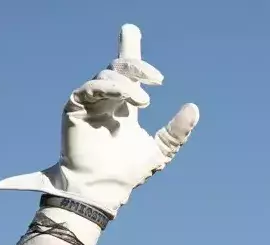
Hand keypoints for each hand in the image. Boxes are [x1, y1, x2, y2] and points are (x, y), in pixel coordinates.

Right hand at [0, 23, 199, 215]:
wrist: (104, 188)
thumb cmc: (127, 172)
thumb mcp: (160, 150)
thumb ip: (177, 131)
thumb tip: (194, 107)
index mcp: (124, 106)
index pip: (127, 73)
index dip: (129, 49)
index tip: (130, 30)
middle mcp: (107, 100)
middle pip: (118, 68)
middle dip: (137, 65)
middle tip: (158, 78)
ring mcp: (90, 103)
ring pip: (108, 76)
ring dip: (128, 84)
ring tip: (144, 101)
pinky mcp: (75, 108)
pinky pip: (91, 87)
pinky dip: (109, 87)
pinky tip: (126, 97)